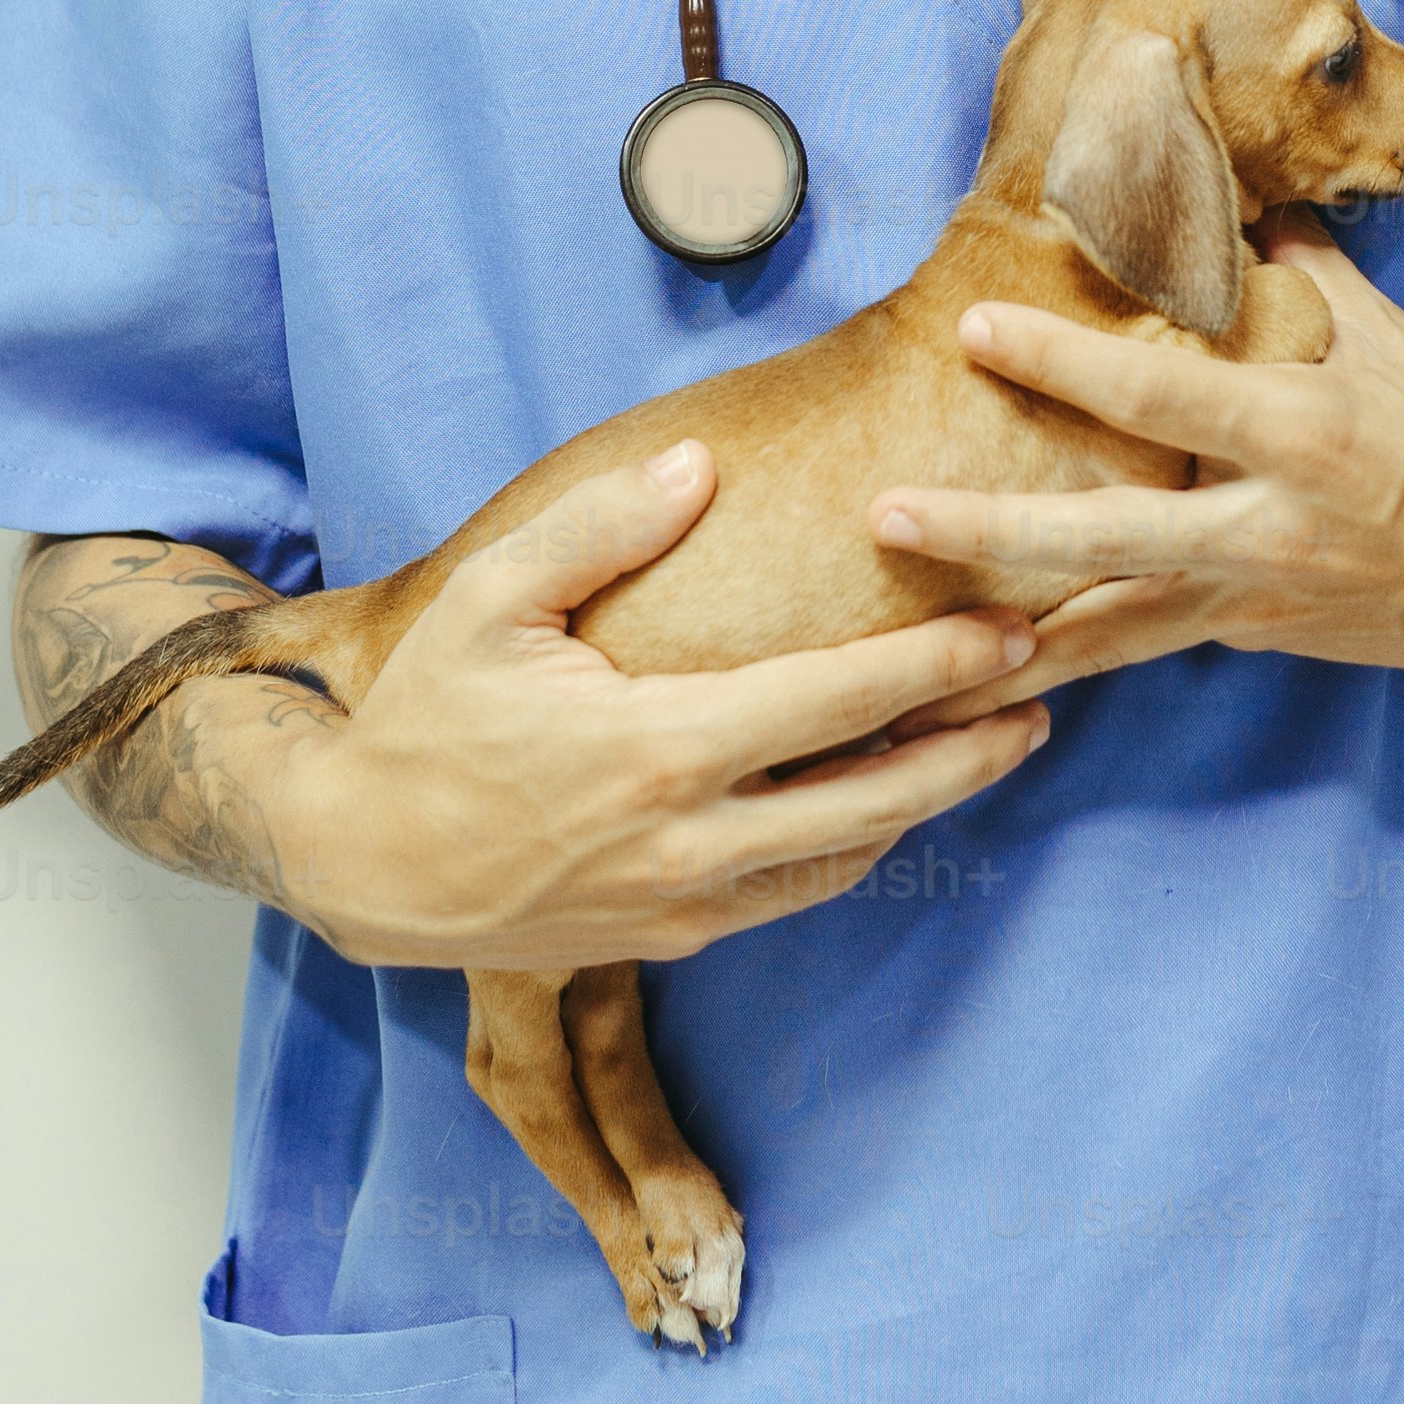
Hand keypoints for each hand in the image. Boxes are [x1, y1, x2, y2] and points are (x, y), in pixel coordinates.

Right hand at [277, 442, 1049, 972]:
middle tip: (1045, 695)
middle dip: (973, 744)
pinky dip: (857, 843)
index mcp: (660, 748)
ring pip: (848, 852)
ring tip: (993, 744)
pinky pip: (796, 890)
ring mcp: (687, 900)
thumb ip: (601, 527)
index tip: (1010, 630)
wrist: (358, 865)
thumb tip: (702, 466)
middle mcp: (691, 838)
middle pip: (878, 794)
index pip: (836, 702)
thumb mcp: (492, 601)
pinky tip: (890, 801)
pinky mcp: (674, 938)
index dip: (936, 666)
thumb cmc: (424, 720)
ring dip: (928, 799)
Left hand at [871, 217, 1403, 685]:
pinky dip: (1061, 668)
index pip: (1164, 395)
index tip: (974, 327)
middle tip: (888, 513)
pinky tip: (976, 692)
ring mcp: (1255, 597)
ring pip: (1110, 624)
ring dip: (1005, 636)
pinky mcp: (1247, 636)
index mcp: (1305, 433)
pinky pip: (1139, 649)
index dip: (1065, 361)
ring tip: (905, 650)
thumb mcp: (1383, 340)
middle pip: (1109, 538)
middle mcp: (1270, 526)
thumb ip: (1294, 268)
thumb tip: (1230, 187)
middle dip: (992, 534)